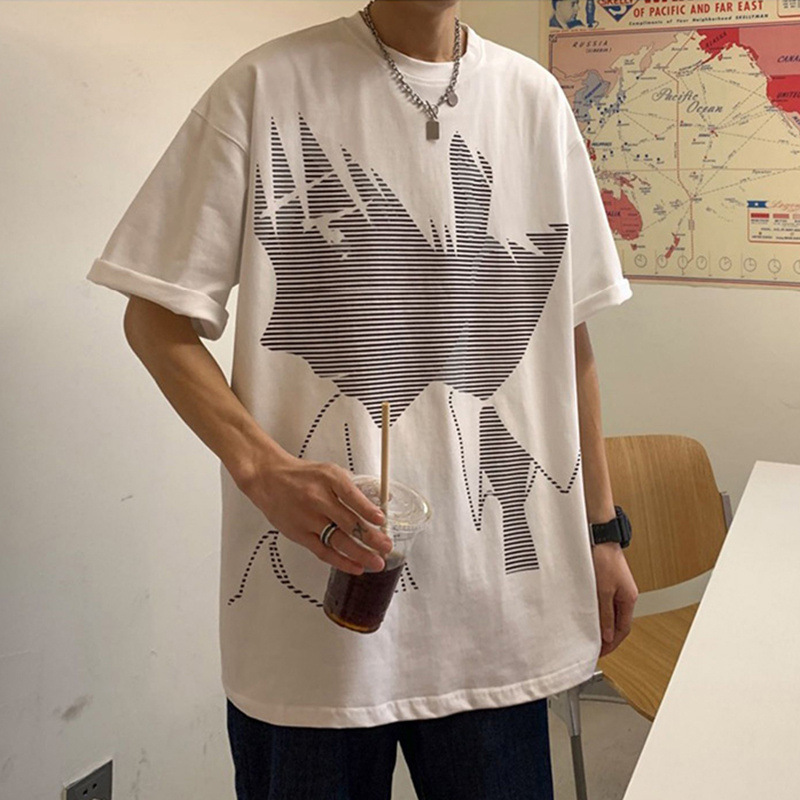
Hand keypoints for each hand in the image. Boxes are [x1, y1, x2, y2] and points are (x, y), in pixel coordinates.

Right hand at [235, 447, 392, 575]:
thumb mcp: (329, 471)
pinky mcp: (300, 534)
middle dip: (371, 538)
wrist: (268, 479)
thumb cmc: (302, 476)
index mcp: (329, 479)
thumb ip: (351, 488)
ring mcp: (308, 518)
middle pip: (348, 522)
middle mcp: (318, 498)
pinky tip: (356, 567)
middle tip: (387, 547)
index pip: (351, 496)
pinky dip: (341, 561)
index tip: (382, 521)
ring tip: (377, 562)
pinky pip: (323, 551)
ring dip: (361, 554)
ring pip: (338, 540)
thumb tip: (378, 504)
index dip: (368, 510)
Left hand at [591, 542, 638, 657]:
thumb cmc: (604, 559)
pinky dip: (599, 613)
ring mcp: (618, 589)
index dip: (612, 644)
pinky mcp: (609, 583)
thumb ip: (605, 614)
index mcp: (629, 599)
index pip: (623, 630)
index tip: (600, 653)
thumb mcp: (603, 591)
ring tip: (590, 634)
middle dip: (608, 637)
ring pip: (611, 614)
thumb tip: (607, 635)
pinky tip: (589, 615)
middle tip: (594, 647)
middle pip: (618, 624)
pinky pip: (606, 604)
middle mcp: (626, 596)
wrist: (600, 538)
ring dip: (603, 625)